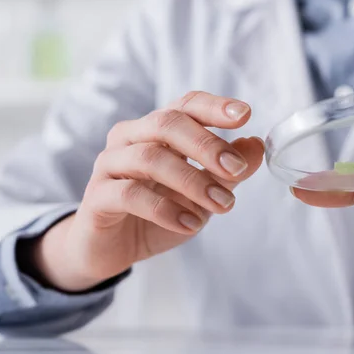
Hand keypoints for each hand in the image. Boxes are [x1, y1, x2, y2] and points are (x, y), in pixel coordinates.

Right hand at [33, 92, 263, 291]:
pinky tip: (190, 224)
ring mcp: (110, 165)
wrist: (112, 248)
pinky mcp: (97, 197)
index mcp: (157, 130)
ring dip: (192, 182)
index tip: (245, 114)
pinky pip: (130, 195)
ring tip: (222, 204)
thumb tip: (257, 145)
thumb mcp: (202, 193)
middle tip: (237, 169)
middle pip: (167, 123)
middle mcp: (130, 138)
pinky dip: (165, 209)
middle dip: (207, 145)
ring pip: (150, 158)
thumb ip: (226, 171)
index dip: (214, 107)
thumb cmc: (159, 213)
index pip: (186, 105)